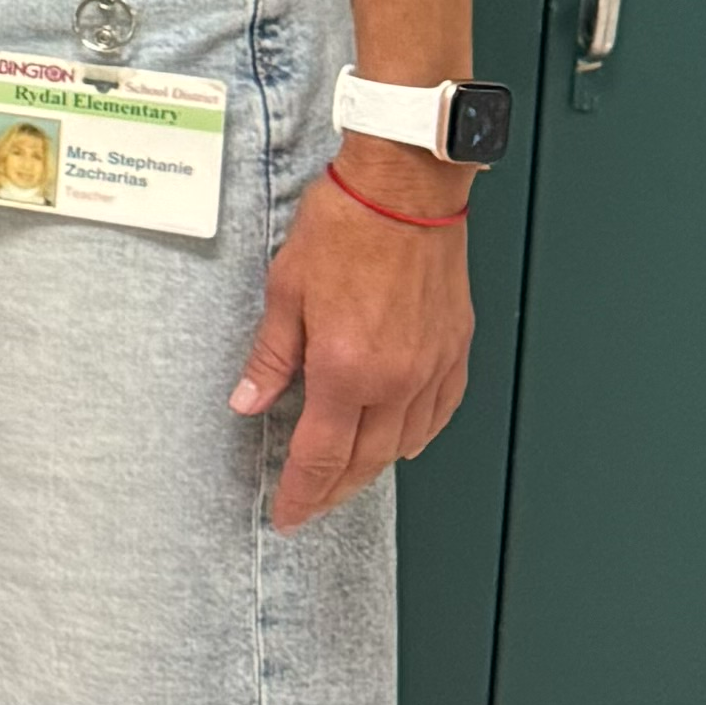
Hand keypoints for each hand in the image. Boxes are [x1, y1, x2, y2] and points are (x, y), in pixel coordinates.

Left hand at [236, 156, 475, 527]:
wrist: (405, 190)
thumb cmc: (345, 225)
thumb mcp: (285, 291)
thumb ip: (271, 358)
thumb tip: (250, 403)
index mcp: (347, 368)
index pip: (321, 455)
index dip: (302, 492)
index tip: (288, 514)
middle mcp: (396, 379)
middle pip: (365, 461)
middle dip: (334, 491)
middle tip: (311, 507)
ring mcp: (432, 368)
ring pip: (405, 444)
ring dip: (373, 468)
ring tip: (346, 478)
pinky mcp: (455, 350)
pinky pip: (439, 414)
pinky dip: (416, 436)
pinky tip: (400, 439)